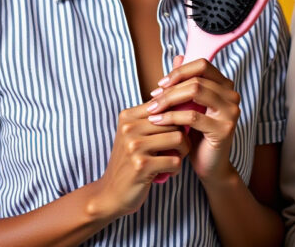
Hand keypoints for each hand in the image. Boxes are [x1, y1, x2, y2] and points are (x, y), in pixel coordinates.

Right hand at [87, 102, 189, 218]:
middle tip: (178, 150)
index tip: (180, 129)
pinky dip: (176, 169)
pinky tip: (168, 173)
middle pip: (174, 122)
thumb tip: (183, 101)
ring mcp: (134, 146)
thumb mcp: (136, 136)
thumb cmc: (131, 162)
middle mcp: (129, 128)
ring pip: (178, 138)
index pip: (164, 105)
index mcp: (127, 117)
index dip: (178, 116)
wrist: (111, 194)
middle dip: (183, 137)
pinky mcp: (142, 165)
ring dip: (182, 152)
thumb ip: (154, 119)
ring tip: (174, 160)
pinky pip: (175, 161)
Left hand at [149, 56, 241, 183]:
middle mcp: (231, 95)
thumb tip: (178, 56)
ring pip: (195, 92)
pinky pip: (192, 116)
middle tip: (152, 99)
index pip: (202, 65)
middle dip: (170, 88)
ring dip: (169, 100)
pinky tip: (158, 121)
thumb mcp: (189, 106)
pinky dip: (171, 117)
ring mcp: (231, 111)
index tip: (160, 84)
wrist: (209, 166)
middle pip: (197, 78)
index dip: (179, 72)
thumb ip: (185, 83)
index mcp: (224, 86)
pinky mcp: (224, 129)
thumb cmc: (198, 135)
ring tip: (152, 110)